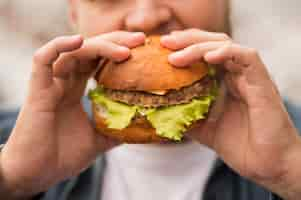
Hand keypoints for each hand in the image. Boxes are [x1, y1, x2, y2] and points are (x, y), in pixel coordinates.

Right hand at [0, 31, 145, 197]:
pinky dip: (59, 46)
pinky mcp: (38, 90)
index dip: (117, 51)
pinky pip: (43, 59)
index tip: (142, 49)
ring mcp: (50, 84)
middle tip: (140, 40)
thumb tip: (139, 128)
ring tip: (124, 50)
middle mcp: (63, 83)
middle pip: (89, 51)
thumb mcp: (97, 141)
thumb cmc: (62, 157)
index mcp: (74, 91)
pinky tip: (79, 41)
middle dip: (115, 42)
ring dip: (99, 46)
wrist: (36, 175)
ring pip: (73, 52)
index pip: (97, 61)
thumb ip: (114, 130)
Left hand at [161, 29, 300, 198]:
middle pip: (212, 43)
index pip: (203, 53)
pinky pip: (246, 57)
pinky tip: (207, 57)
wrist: (267, 165)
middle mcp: (237, 74)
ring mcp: (250, 76)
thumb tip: (160, 112)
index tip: (161, 49)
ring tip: (176, 55)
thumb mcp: (204, 129)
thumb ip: (186, 117)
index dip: (183, 47)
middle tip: (165, 42)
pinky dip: (226, 53)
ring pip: (226, 45)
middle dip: (187, 40)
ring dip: (199, 46)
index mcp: (224, 81)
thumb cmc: (240, 146)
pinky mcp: (262, 82)